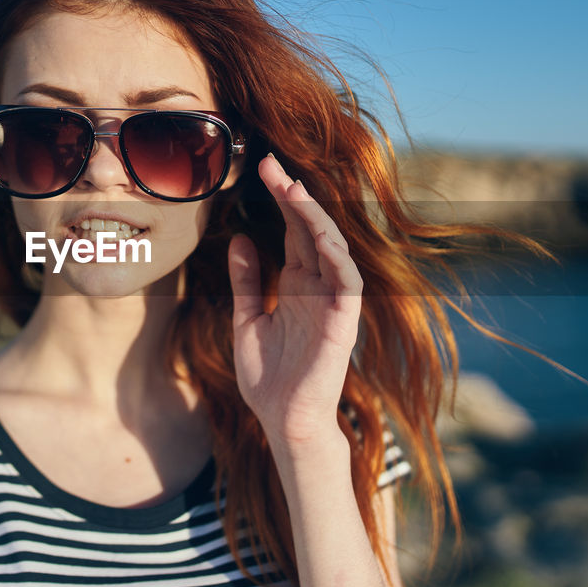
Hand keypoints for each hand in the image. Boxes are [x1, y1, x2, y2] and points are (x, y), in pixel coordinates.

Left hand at [228, 154, 363, 450]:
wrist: (281, 422)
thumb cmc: (268, 379)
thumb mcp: (246, 320)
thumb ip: (247, 282)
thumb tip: (240, 240)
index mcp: (297, 284)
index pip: (294, 232)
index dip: (282, 200)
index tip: (263, 168)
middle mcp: (318, 288)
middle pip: (312, 231)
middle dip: (294, 196)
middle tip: (272, 164)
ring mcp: (333, 304)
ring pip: (333, 249)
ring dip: (316, 218)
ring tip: (293, 190)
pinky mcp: (343, 324)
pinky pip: (348, 283)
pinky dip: (338, 257)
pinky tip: (321, 235)